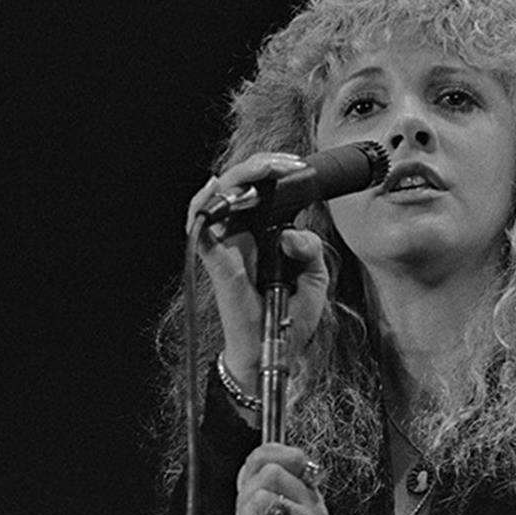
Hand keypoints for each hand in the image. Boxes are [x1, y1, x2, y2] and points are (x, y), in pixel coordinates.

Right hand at [185, 153, 330, 395]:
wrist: (273, 349)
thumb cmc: (290, 314)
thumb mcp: (315, 275)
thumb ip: (310, 248)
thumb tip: (289, 232)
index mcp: (266, 233)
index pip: (264, 190)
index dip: (277, 172)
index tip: (301, 168)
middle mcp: (243, 234)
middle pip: (243, 184)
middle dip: (266, 165)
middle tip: (291, 165)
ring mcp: (227, 244)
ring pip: (223, 195)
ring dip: (243, 174)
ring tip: (267, 168)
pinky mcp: (216, 259)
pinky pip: (200, 226)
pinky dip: (203, 202)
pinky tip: (216, 185)